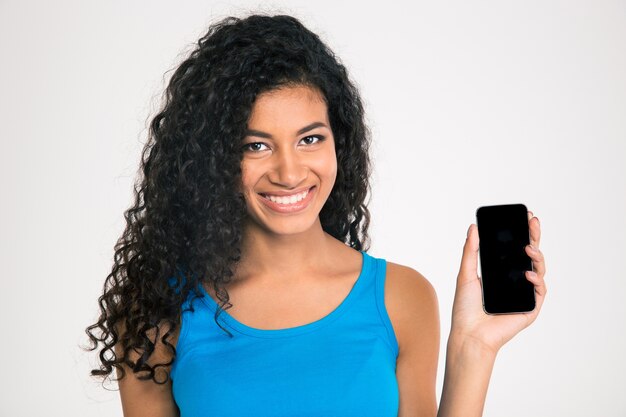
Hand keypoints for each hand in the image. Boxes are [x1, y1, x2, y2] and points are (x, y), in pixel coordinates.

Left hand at [449, 211, 546, 353]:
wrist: (469, 334)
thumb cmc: (465, 308)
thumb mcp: (466, 273)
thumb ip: (471, 250)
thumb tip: (473, 227)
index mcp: (502, 273)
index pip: (516, 249)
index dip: (522, 233)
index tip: (525, 216)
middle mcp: (515, 281)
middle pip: (530, 255)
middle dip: (534, 236)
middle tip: (533, 221)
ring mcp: (525, 294)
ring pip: (539, 269)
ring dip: (537, 256)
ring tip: (528, 248)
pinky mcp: (530, 308)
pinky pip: (540, 290)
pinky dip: (537, 280)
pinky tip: (529, 274)